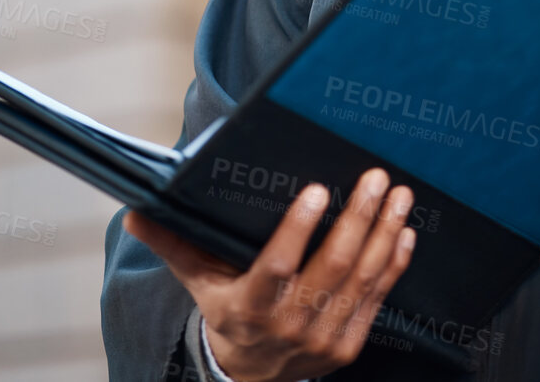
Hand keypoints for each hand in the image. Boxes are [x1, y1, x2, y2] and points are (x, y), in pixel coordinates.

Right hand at [123, 168, 415, 381]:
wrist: (251, 379)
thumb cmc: (226, 314)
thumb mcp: (198, 282)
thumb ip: (174, 245)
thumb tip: (135, 212)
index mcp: (250, 307)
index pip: (277, 266)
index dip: (299, 229)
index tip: (317, 189)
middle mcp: (289, 325)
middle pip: (331, 267)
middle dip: (357, 218)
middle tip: (375, 177)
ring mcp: (323, 338)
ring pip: (360, 279)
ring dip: (383, 233)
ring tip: (398, 194)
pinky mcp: (348, 344)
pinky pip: (377, 299)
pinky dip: (393, 264)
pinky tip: (405, 231)